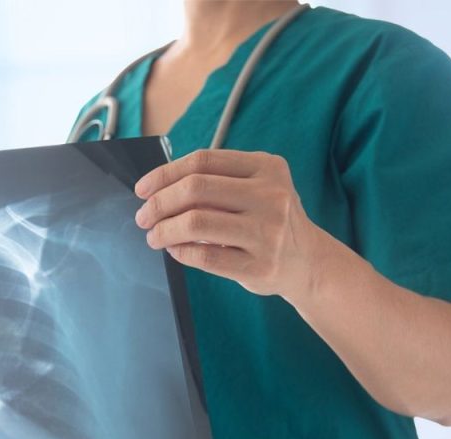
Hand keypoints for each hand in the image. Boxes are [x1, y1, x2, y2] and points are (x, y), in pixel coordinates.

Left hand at [134, 149, 325, 301]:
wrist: (307, 261)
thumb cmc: (268, 220)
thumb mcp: (256, 188)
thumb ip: (215, 182)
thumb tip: (157, 190)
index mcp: (266, 167)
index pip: (203, 161)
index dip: (164, 174)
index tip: (142, 189)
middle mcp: (271, 195)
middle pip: (195, 189)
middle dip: (159, 203)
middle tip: (143, 216)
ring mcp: (267, 232)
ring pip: (196, 223)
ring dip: (163, 230)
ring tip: (154, 236)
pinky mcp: (259, 266)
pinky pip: (204, 257)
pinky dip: (180, 252)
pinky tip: (175, 250)